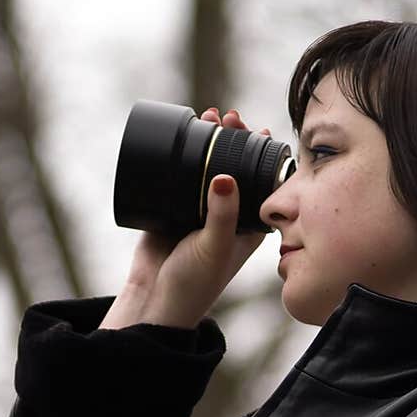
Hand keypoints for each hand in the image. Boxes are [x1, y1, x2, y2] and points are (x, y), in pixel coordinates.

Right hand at [129, 107, 271, 327]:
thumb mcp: (214, 247)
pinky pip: (180, 177)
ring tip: (207, 116)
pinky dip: (182, 156)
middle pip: (234, 168)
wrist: (155, 300)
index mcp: (248, 225)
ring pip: (207, 168)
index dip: (261, 154)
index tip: (256, 128)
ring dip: (208, 142)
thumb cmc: (194, 283)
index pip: (262, 181)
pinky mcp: (173, 209)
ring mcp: (200, 210)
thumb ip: (222, 213)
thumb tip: (225, 176)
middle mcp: (228, 215)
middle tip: (228, 117)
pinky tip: (181, 137)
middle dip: (232, 139)